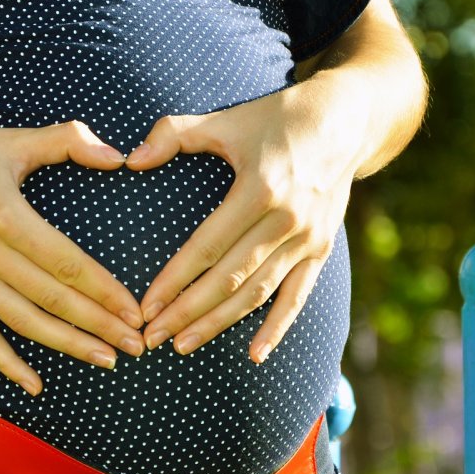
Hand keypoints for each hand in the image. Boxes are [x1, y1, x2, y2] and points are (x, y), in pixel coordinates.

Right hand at [0, 120, 145, 394]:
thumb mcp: (13, 139)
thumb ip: (69, 140)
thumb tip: (116, 155)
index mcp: (5, 215)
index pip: (66, 264)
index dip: (104, 290)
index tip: (134, 310)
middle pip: (51, 299)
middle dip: (98, 325)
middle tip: (136, 344)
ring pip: (23, 322)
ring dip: (67, 345)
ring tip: (106, 360)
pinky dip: (7, 363)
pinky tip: (35, 384)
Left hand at [125, 79, 367, 362]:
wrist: (344, 121)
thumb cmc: (275, 118)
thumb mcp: (226, 120)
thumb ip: (174, 134)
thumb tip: (130, 160)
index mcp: (260, 189)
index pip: (207, 246)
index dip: (174, 280)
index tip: (146, 307)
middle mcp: (286, 220)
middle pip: (230, 278)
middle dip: (188, 311)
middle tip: (153, 337)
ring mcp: (308, 238)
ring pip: (258, 293)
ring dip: (220, 323)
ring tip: (184, 344)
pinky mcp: (322, 249)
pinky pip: (297, 296)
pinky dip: (277, 328)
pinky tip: (254, 355)